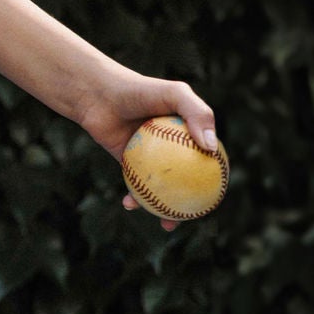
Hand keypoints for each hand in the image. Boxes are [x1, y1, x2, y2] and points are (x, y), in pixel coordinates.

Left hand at [77, 70, 216, 231]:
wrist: (97, 92)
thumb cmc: (139, 89)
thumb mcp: (174, 94)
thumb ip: (197, 114)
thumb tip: (211, 148)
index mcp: (188, 134)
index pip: (208, 162)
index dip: (216, 181)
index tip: (217, 198)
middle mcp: (171, 147)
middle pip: (187, 181)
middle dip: (193, 203)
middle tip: (194, 217)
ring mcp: (148, 156)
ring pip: (160, 188)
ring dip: (164, 209)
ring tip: (166, 224)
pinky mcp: (127, 162)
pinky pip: (134, 184)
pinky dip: (134, 197)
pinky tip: (131, 204)